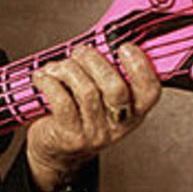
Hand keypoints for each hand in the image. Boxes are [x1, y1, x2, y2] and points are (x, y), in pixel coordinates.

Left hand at [26, 43, 160, 191]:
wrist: (55, 151)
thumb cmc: (77, 115)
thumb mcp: (100, 98)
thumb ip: (106, 73)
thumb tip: (101, 40)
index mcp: (133, 112)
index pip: (150, 91)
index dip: (140, 67)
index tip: (124, 47)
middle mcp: (118, 126)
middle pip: (116, 88)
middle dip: (94, 61)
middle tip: (79, 52)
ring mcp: (95, 134)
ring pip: (86, 91)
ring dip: (68, 70)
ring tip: (57, 66)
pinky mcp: (70, 137)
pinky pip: (62, 102)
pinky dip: (50, 83)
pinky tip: (42, 77)